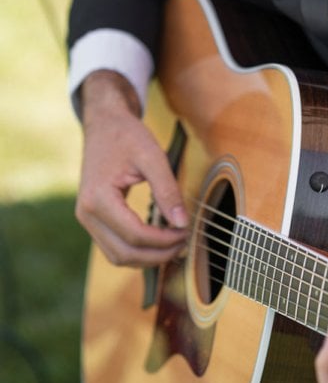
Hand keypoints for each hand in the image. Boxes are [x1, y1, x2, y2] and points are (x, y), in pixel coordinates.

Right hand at [75, 70, 188, 266]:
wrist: (104, 124)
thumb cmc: (126, 136)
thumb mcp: (152, 157)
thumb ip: (167, 190)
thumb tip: (182, 222)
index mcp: (98, 198)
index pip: (134, 234)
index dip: (164, 240)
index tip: (186, 231)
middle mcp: (87, 213)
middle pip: (124, 253)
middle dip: (158, 255)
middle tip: (184, 242)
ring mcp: (87, 219)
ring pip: (118, 256)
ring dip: (147, 258)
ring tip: (174, 244)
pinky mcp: (93, 220)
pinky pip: (114, 247)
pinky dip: (137, 250)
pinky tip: (159, 241)